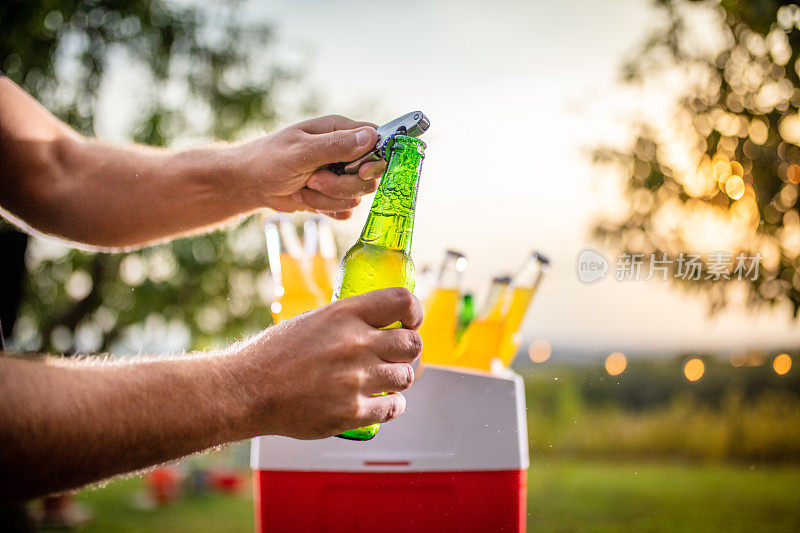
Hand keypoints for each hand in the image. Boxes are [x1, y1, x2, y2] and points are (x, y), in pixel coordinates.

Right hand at [232, 288, 422, 438]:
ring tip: (381, 380)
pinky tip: (380, 402)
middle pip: (412, 343)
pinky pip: (393, 407)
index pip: (403, 301)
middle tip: (395, 355)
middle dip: (407, 350)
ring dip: (397, 379)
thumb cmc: (274, 354)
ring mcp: (355, 379)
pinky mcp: (351, 412)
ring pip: (406, 377)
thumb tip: (380, 322)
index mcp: (345, 314)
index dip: (414, 312)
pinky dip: (391, 406)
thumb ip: (349, 320)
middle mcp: (355, 343)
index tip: (410, 322)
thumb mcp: (314, 320)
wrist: (247, 390)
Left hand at [235, 115, 386, 219]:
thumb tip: (370, 137)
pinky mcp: (334, 196)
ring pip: (356, 196)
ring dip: (328, 198)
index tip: (360, 171)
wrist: (251, 183)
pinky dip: (326, 209)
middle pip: (369, 176)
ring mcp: (340, 175)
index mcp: (340, 132)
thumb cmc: (269, 159)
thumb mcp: (302, 150)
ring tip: (304, 187)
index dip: (374, 160)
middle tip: (314, 180)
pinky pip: (346, 210)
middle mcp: (345, 153)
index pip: (376, 142)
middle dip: (342, 185)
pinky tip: (307, 198)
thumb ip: (336, 145)